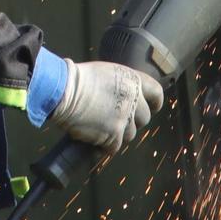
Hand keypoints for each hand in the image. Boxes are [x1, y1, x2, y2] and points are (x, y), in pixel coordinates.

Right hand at [47, 60, 165, 154]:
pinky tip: (94, 137)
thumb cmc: (79, 78)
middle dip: (133, 120)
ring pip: (130, 134)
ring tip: (101, 126)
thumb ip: (120, 84)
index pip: (156, 93)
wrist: (64, 91)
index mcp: (133, 80)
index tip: (153, 107)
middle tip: (116, 118)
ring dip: (118, 133)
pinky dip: (104, 145)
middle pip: (144, 118)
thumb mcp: (107, 72)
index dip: (155, 102)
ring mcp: (124, 119)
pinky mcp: (113, 135)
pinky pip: (114, 147)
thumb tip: (122, 95)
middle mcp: (133, 100)